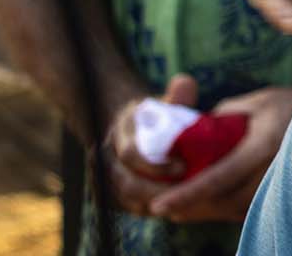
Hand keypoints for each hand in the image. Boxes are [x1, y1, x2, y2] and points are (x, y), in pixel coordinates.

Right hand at [105, 74, 191, 216]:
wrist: (133, 127)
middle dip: (157, 190)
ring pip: (125, 200)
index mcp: (122, 132)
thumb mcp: (167, 102)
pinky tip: (169, 208)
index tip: (183, 167)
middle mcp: (108, 155)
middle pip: (126, 183)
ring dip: (153, 204)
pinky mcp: (110, 192)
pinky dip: (147, 209)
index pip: (132, 154)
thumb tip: (184, 83)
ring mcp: (106, 175)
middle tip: (185, 191)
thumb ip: (178, 95)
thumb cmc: (158, 114)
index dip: (157, 165)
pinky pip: (125, 207)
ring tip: (180, 202)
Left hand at [148, 85, 291, 224]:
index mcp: (264, 144)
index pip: (218, 177)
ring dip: (207, 211)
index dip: (187, 194)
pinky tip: (210, 205)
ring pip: (236, 210)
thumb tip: (196, 132)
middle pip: (224, 202)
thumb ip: (226, 116)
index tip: (159, 205)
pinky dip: (226, 209)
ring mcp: (282, 184)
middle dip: (192, 208)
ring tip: (179, 209)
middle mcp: (274, 169)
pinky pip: (250, 208)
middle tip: (163, 208)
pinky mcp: (286, 193)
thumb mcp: (260, 101)